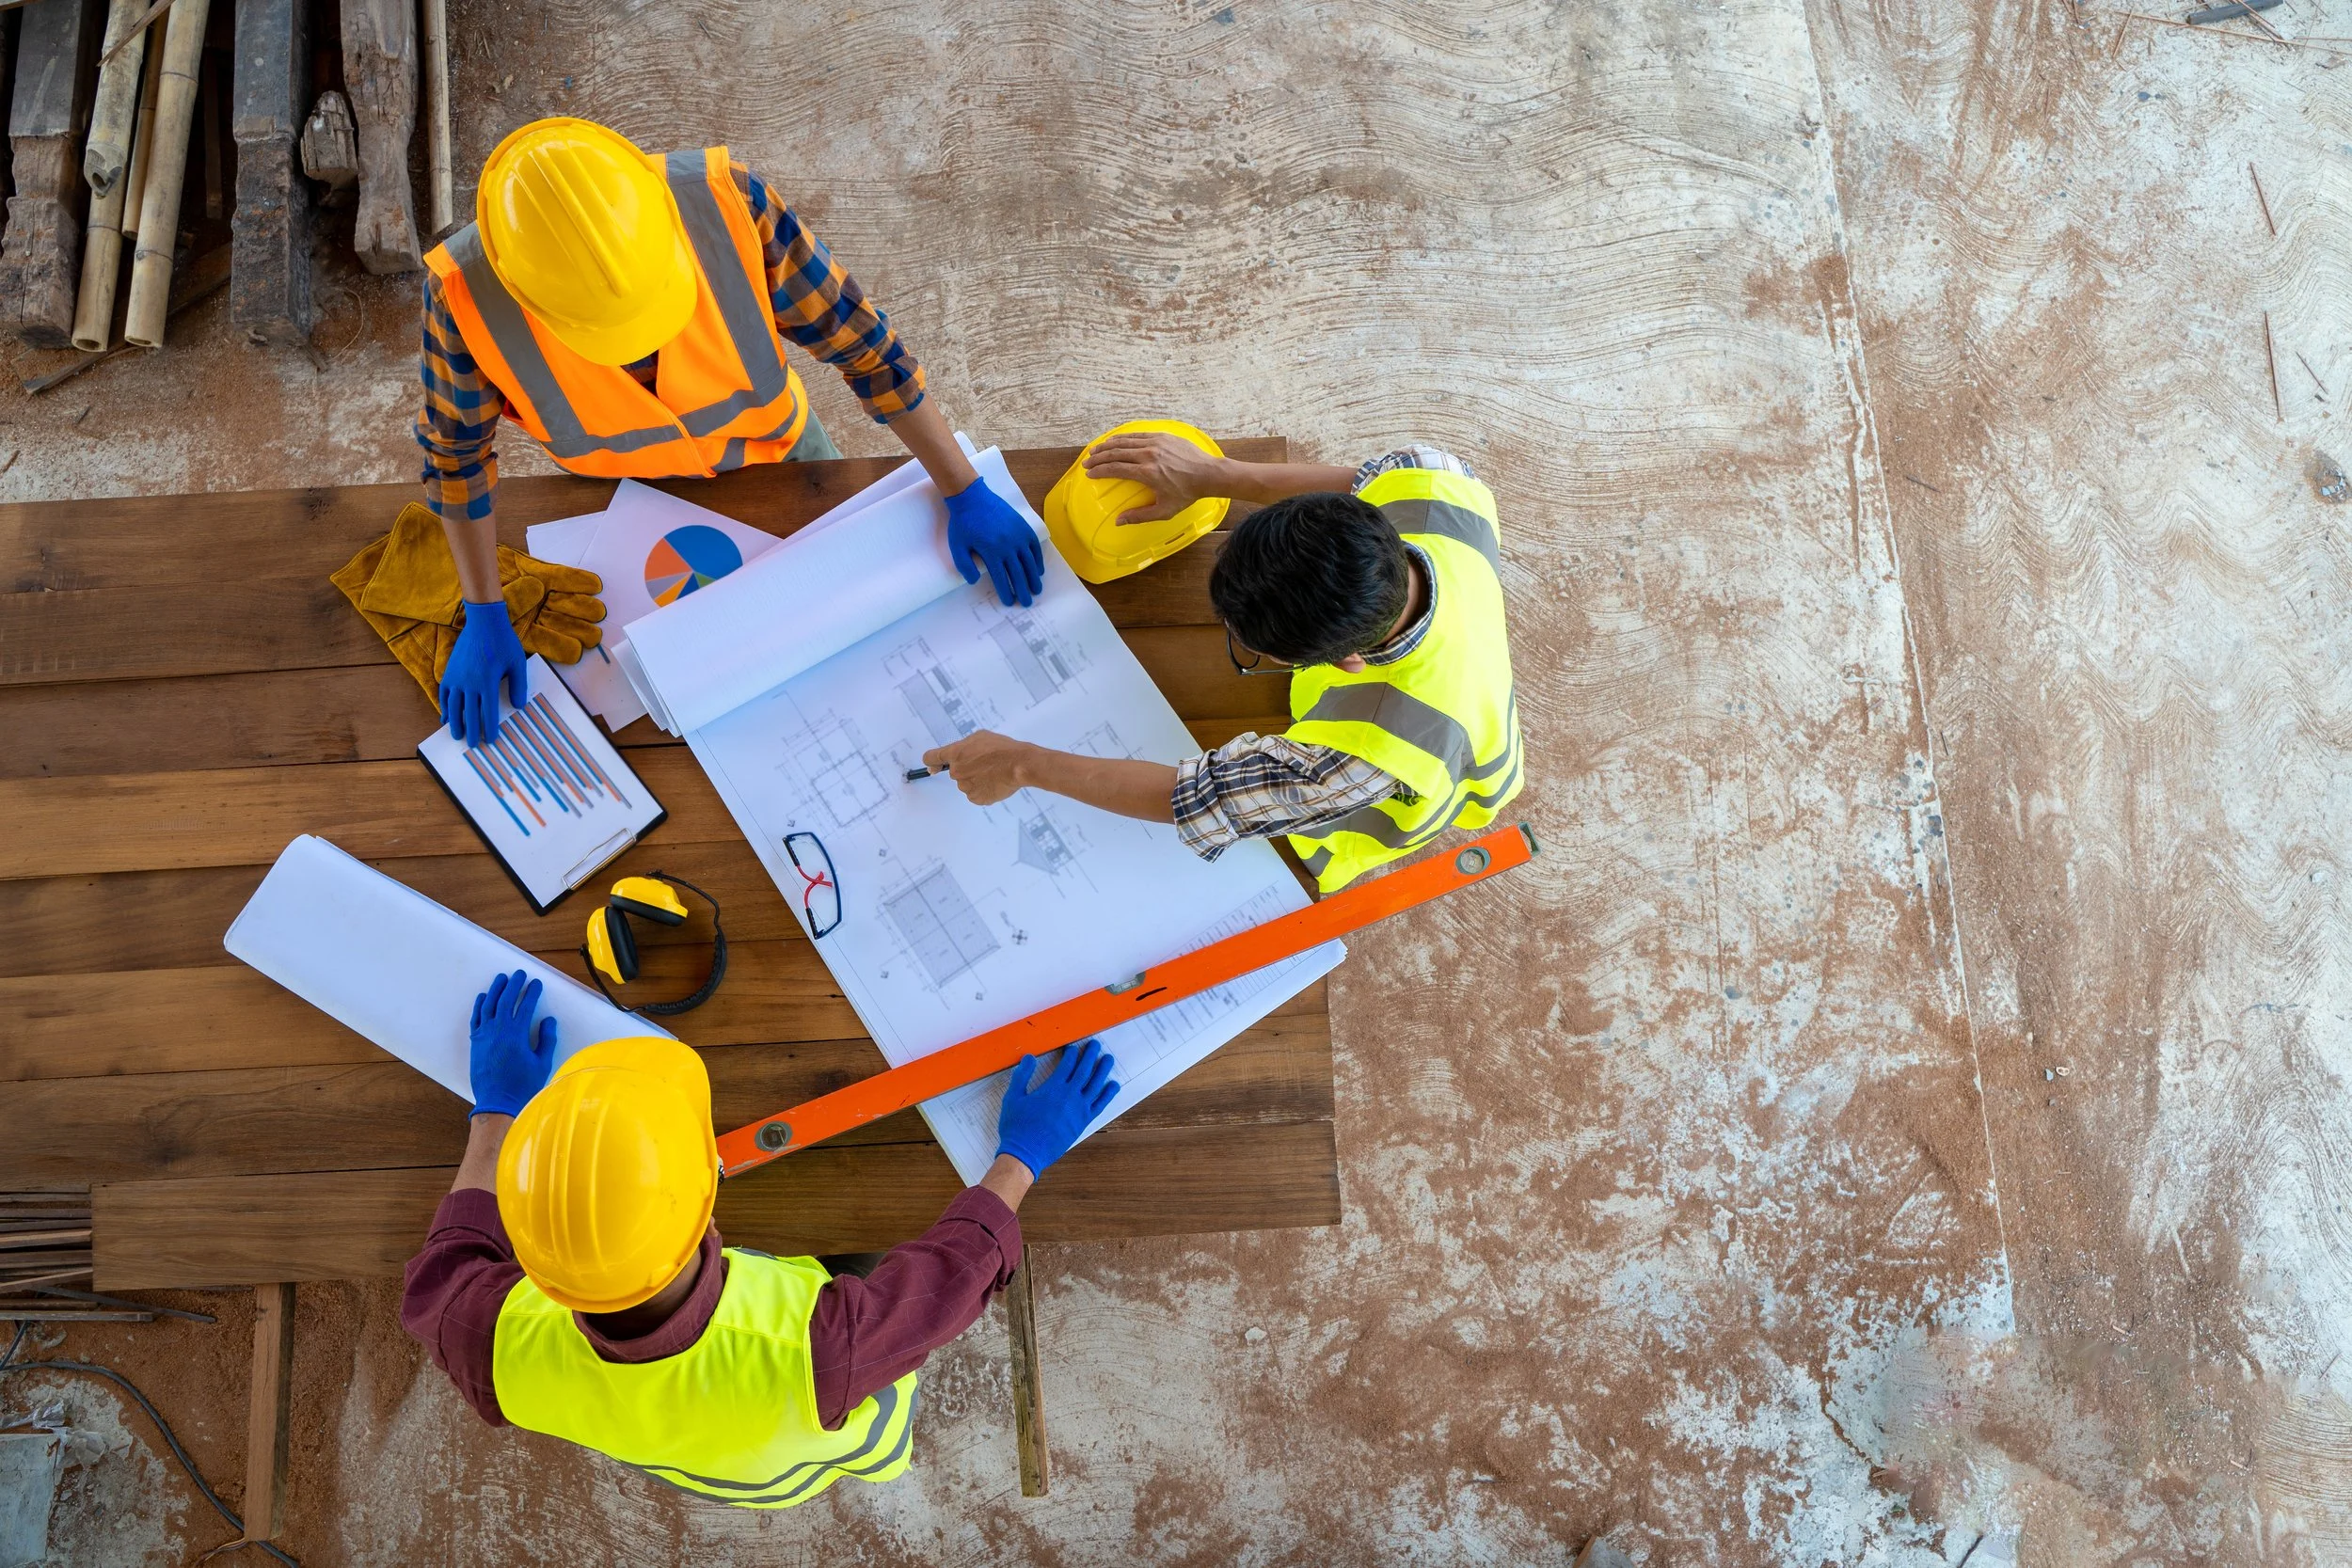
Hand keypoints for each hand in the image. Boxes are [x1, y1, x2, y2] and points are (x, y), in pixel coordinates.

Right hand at [438, 599, 527, 745]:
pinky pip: (444, 693)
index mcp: (487, 682)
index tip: (491, 740)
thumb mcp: (517, 663)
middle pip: (469, 713)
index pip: (487, 712)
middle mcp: (469, 682)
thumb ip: (518, 685)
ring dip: (454, 722)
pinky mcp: (449, 671)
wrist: (483, 621)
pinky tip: (445, 716)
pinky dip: (444, 706)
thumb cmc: (504, 642)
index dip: (489, 728)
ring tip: (456, 735)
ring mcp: (456, 677)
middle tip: (473, 745)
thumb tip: (519, 706)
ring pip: (452, 705)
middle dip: (471, 731)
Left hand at [468, 970, 556, 1118]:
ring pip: (489, 1005)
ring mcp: (484, 1035)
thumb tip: (548, 1021)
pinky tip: (483, 997)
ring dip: (496, 990)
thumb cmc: (522, 1085)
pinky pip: (476, 1018)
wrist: (497, 1102)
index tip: (536, 984)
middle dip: (514, 985)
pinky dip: (480, 1005)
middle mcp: (499, 1030)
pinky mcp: (476, 1042)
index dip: (532, 993)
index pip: (526, 1006)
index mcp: (517, 1034)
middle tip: (519, 974)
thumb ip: (546, 1040)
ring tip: (501, 978)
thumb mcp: (542, 1063)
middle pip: (506, 1000)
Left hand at [922, 729, 1036, 805]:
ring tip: (994, 773)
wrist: (1019, 764)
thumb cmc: (1002, 748)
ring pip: (967, 784)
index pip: (931, 758)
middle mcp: (957, 772)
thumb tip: (960, 755)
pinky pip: (976, 794)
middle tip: (985, 764)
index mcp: (955, 754)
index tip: (935, 767)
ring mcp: (966, 787)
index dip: (933, 762)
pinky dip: (983, 790)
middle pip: (955, 773)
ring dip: (976, 780)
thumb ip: (964, 746)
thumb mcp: (980, 737)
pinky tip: (995, 783)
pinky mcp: (976, 798)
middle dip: (967, 769)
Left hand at [943, 477, 1044, 606]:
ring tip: (1036, 590)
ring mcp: (1018, 536)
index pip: (1001, 578)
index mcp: (991, 552)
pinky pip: (1034, 547)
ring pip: (1029, 562)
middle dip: (1023, 590)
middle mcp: (1008, 546)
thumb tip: (975, 582)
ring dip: (1034, 578)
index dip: (1006, 592)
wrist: (972, 497)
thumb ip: (965, 566)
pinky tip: (1038, 570)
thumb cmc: (963, 523)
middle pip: (1018, 573)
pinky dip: (1038, 560)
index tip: (1009, 602)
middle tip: (1026, 603)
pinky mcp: (1023, 528)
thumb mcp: (957, 546)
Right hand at [995, 1038, 1119, 1178]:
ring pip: (1095, 1085)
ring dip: (1102, 1070)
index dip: (1071, 1053)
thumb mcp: (1013, 1097)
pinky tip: (1113, 1086)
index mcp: (1053, 1088)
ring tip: (1108, 1059)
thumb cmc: (1017, 1126)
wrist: (1026, 1153)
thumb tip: (1028, 1057)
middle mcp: (1069, 1096)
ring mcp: (1079, 1110)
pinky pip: (1099, 1105)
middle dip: (1090, 1055)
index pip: (1066, 1065)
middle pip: (1084, 1070)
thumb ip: (1021, 1076)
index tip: (1073, 1047)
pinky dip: (1107, 1095)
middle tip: (1095, 1044)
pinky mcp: (1083, 1123)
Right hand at [1081, 433, 1227, 523]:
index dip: (1099, 471)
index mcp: (1147, 473)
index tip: (1089, 473)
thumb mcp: (1164, 511)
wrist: (1208, 474)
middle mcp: (1148, 455)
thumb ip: (1139, 516)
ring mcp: (1155, 443)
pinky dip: (1123, 438)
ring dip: (1107, 446)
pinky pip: (1137, 435)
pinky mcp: (1162, 436)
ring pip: (1124, 442)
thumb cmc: (1187, 494)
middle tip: (1087, 462)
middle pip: (1116, 453)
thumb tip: (1118, 521)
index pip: (1115, 469)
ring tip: (1095, 450)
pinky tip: (1115, 441)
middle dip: (1098, 457)